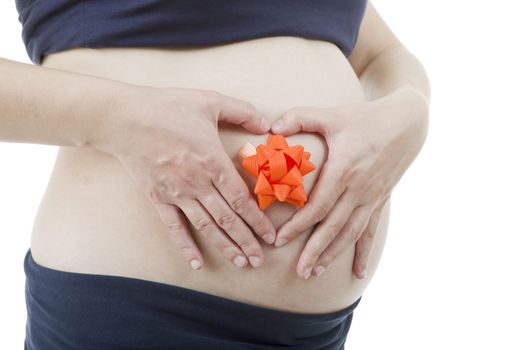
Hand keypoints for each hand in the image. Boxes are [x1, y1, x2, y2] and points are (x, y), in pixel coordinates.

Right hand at [91, 85, 276, 269]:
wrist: (123, 118)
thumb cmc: (168, 107)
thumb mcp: (210, 100)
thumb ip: (243, 112)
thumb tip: (267, 124)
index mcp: (213, 162)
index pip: (241, 199)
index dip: (258, 220)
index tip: (271, 236)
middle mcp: (197, 183)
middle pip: (228, 219)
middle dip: (247, 241)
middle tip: (260, 260)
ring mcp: (176, 194)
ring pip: (206, 227)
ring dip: (225, 246)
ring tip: (240, 263)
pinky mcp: (157, 198)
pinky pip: (174, 227)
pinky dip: (185, 246)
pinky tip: (196, 263)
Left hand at [270, 87, 428, 278]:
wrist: (407, 122)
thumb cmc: (365, 118)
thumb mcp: (332, 114)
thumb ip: (300, 117)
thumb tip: (271, 127)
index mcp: (344, 170)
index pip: (318, 207)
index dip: (298, 226)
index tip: (280, 240)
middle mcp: (358, 189)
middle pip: (333, 227)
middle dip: (314, 251)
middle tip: (298, 272)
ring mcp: (371, 197)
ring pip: (350, 234)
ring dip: (333, 255)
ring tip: (315, 272)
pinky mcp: (380, 200)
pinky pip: (371, 231)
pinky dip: (363, 253)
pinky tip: (358, 273)